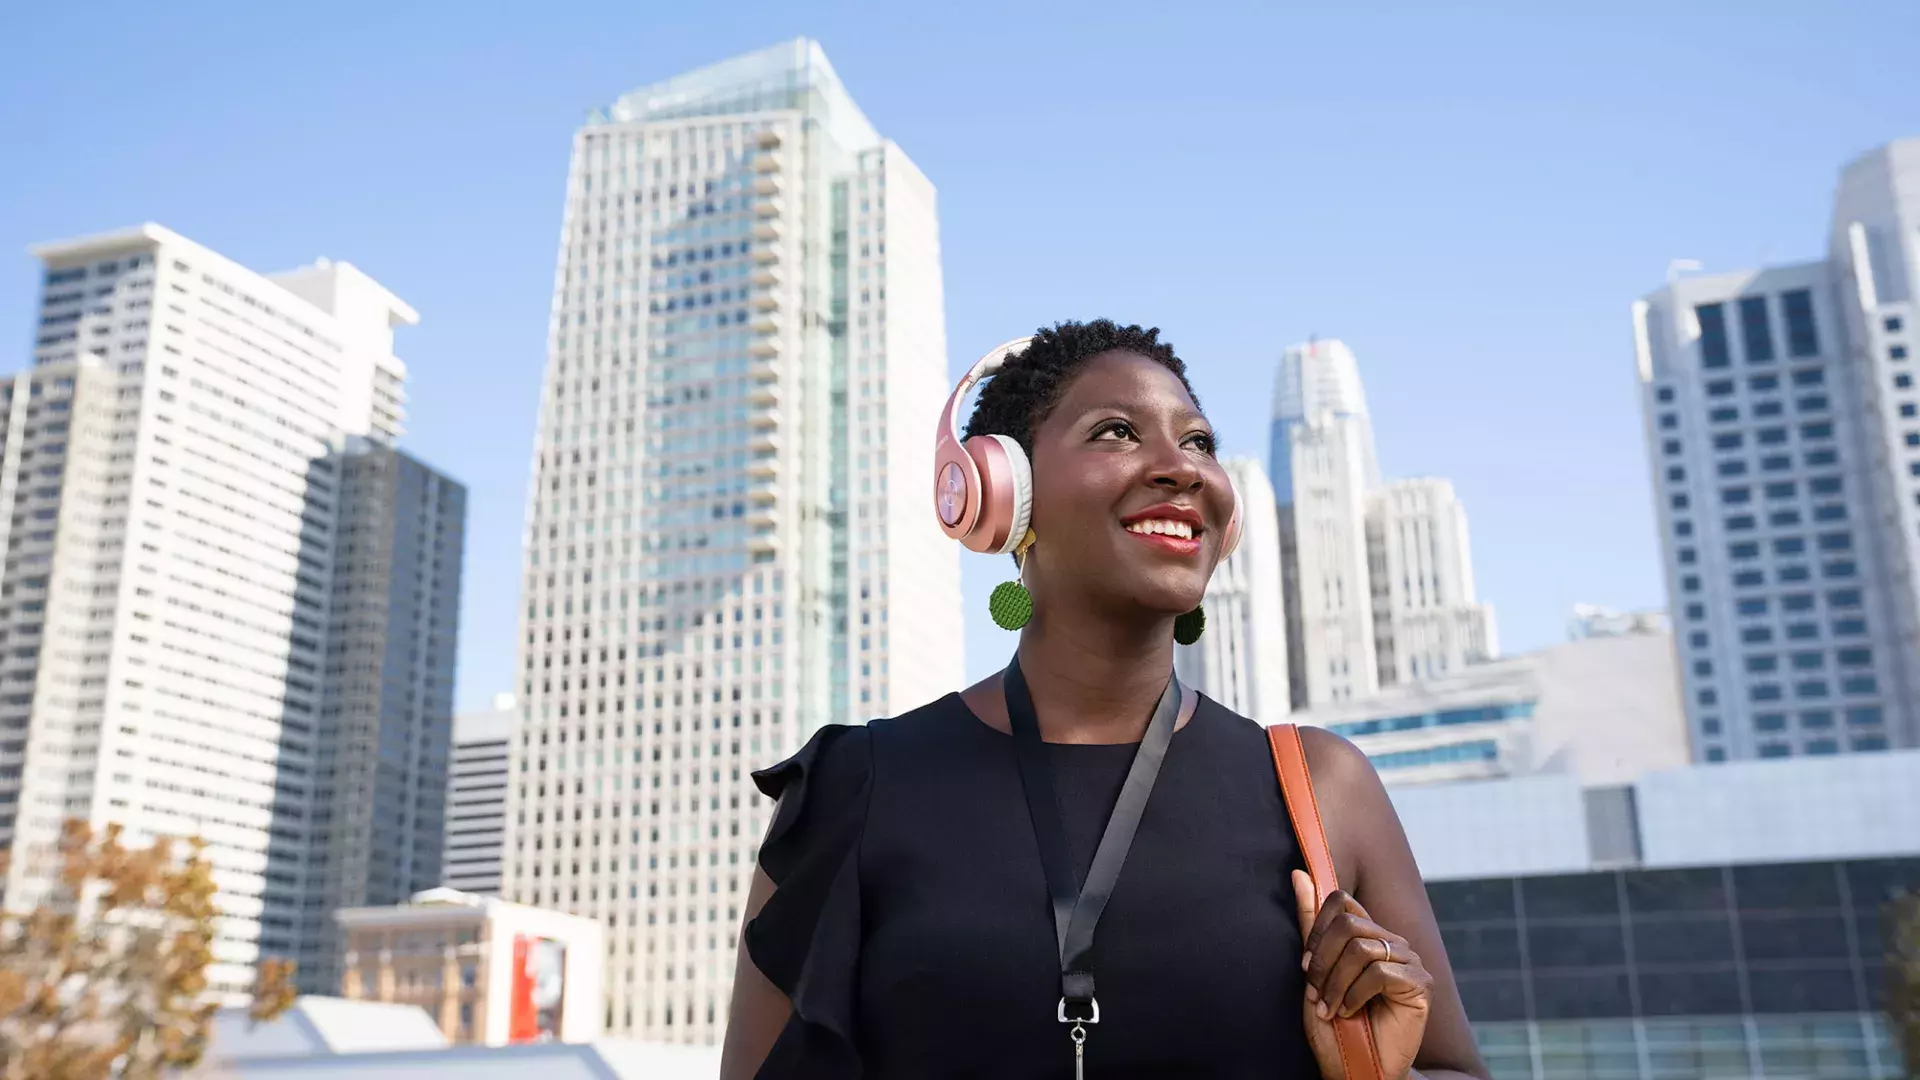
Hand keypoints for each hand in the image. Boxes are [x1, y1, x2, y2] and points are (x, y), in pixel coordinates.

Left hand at [1292, 869, 1431, 1079]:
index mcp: (1368, 935)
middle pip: (1348, 925)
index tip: (1306, 967)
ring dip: (1335, 983)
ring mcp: (1410, 961)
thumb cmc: (1334, 1023)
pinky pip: (1379, 972)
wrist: (1355, 1065)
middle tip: (1316, 993)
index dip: (1317, 933)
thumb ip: (1311, 924)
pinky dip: (1355, 995)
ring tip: (1331, 1008)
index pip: (1341, 902)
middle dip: (1323, 962)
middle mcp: (1392, 942)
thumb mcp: (1314, 971)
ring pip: (1361, 948)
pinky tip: (1351, 1012)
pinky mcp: (1421, 984)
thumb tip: (1299, 875)